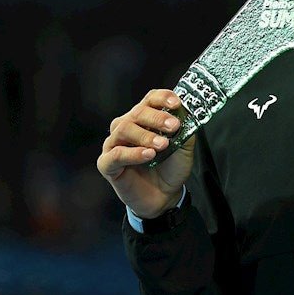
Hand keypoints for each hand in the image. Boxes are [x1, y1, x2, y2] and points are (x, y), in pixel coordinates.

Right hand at [97, 89, 195, 218]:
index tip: (176, 103)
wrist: (164, 197)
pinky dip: (133, 153)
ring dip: (145, 135)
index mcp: (144, 119)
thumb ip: (185, 130)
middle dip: (156, 118)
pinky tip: (148, 155)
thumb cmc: (170, 168)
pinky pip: (116, 154)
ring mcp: (114, 144)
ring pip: (124, 129)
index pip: (150, 99)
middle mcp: (126, 127)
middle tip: (173, 126)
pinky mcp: (107, 164)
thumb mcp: (184, 148)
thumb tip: (186, 114)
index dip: (162, 98)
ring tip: (162, 145)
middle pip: (137, 112)